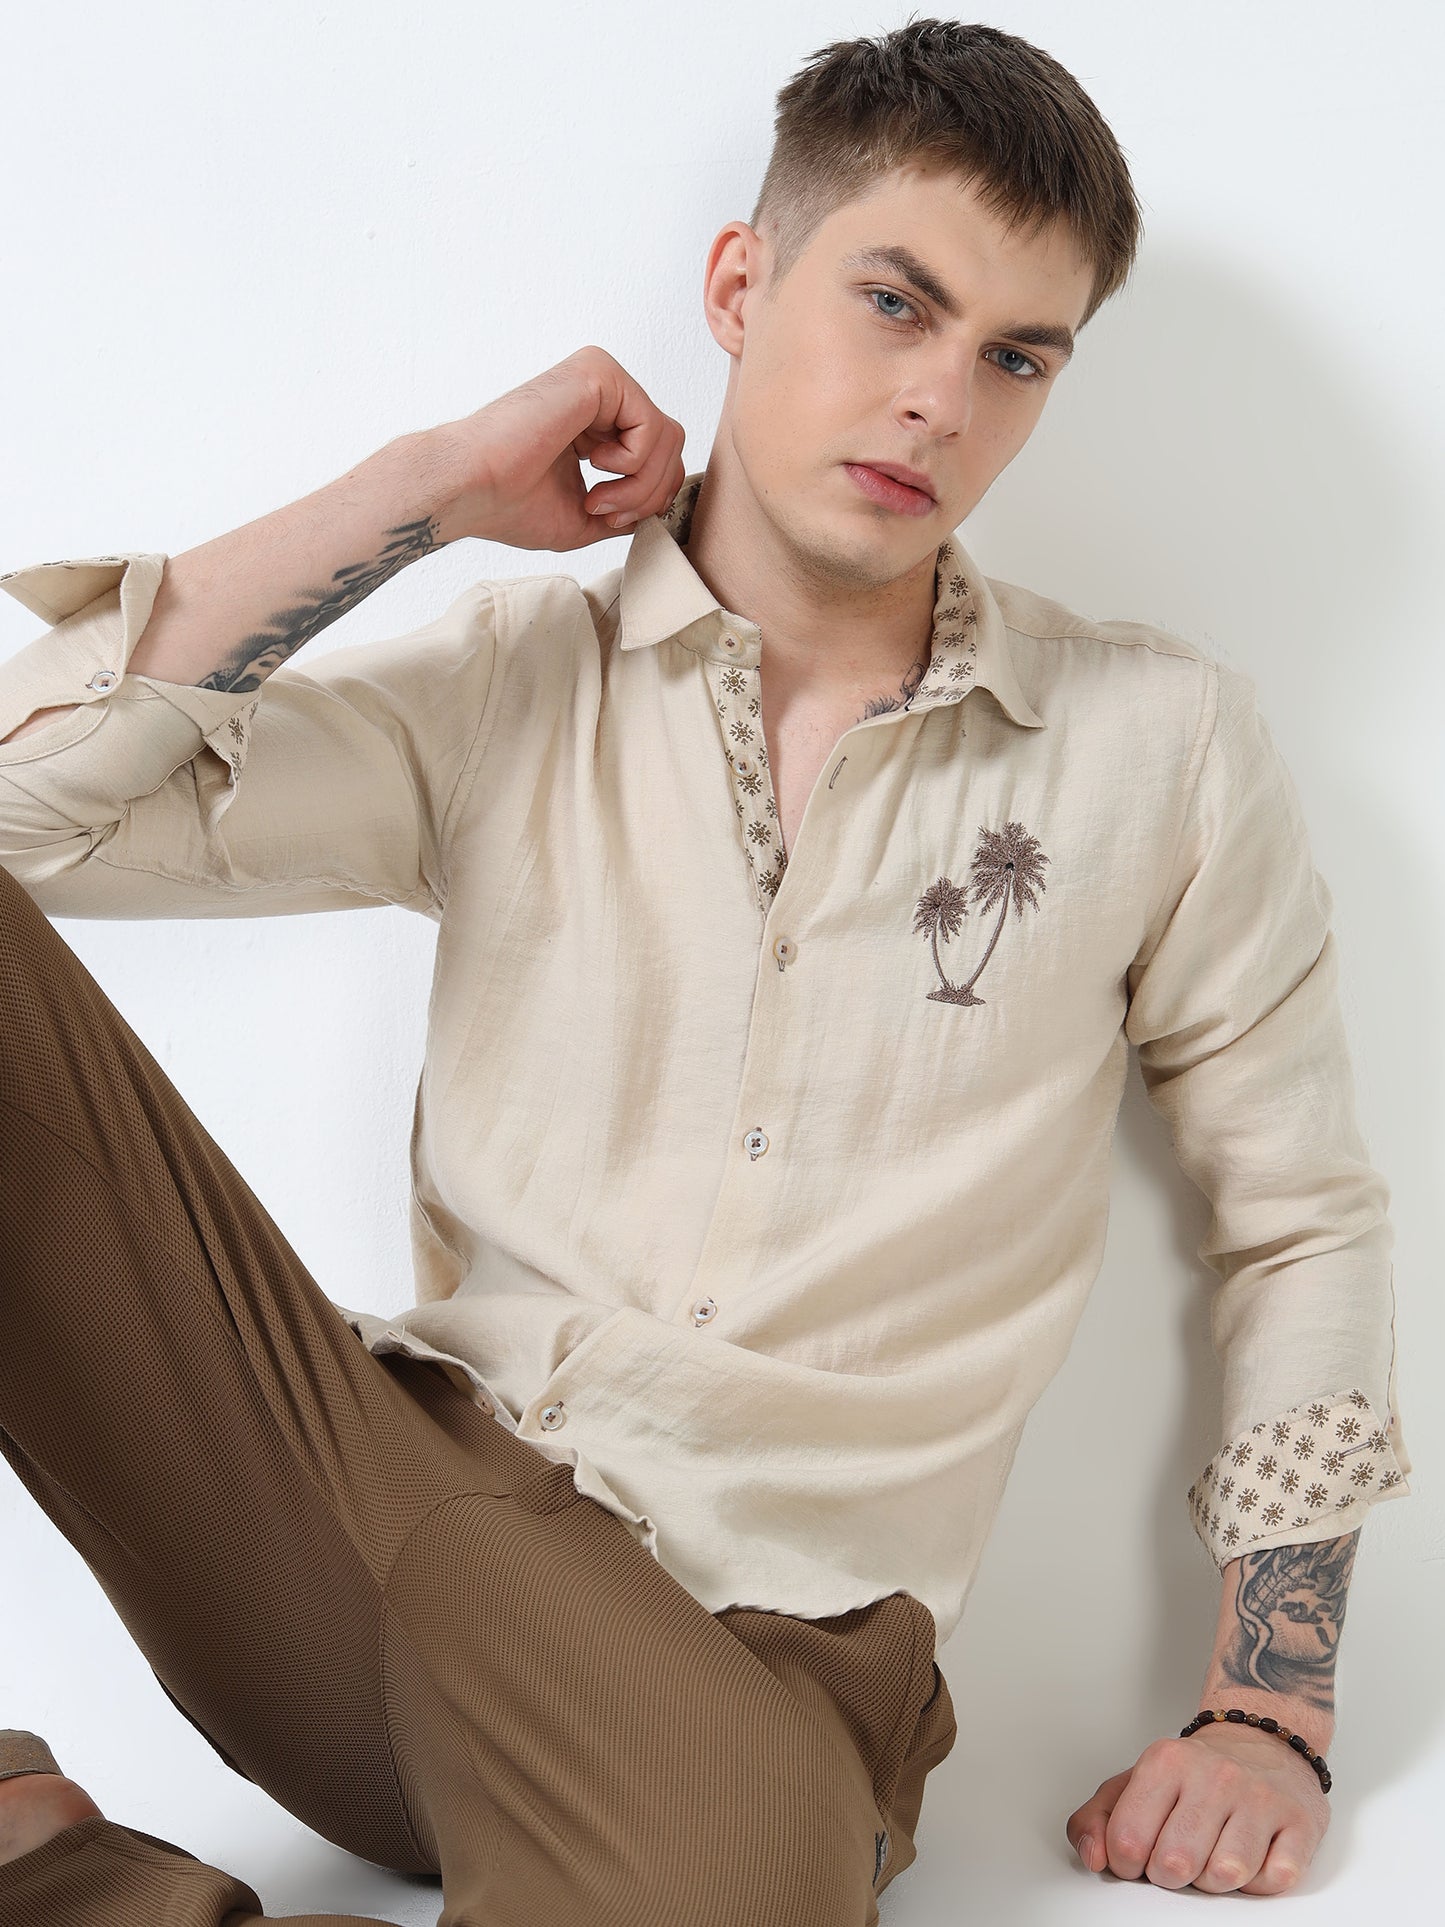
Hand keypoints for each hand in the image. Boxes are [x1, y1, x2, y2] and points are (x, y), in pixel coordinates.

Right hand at [431, 345, 686, 551]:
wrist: (471, 487)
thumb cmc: (509, 504)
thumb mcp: (585, 516)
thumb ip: (626, 507)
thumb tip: (661, 510)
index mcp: (595, 421)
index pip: (658, 454)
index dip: (649, 498)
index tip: (606, 517)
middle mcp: (601, 394)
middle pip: (670, 445)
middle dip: (649, 494)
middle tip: (605, 512)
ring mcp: (601, 378)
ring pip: (667, 437)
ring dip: (641, 485)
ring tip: (597, 498)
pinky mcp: (600, 373)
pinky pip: (653, 425)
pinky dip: (633, 463)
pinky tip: (593, 466)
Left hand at [1064, 1720, 1329, 1894]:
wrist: (1262, 1742)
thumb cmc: (1194, 1774)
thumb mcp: (1134, 1783)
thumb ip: (1095, 1819)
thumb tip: (1094, 1858)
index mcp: (1166, 1761)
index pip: (1127, 1840)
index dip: (1127, 1863)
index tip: (1138, 1855)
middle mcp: (1214, 1775)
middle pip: (1175, 1865)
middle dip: (1170, 1875)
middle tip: (1178, 1855)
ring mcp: (1260, 1797)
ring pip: (1225, 1876)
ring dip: (1214, 1880)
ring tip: (1213, 1852)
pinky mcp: (1299, 1822)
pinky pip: (1274, 1881)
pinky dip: (1259, 1882)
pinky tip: (1251, 1855)